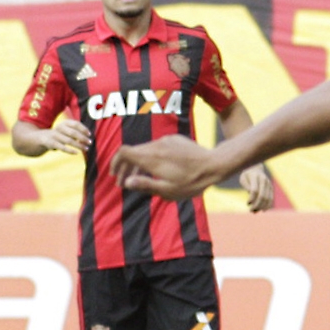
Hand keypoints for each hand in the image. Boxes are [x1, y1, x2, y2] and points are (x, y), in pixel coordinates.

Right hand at [39, 119, 92, 153]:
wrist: (42, 137)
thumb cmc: (60, 134)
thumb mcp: (66, 129)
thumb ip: (76, 131)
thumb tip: (88, 137)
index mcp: (64, 123)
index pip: (76, 124)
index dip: (83, 129)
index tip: (89, 134)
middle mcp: (59, 128)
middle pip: (73, 132)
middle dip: (83, 138)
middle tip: (90, 142)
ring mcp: (55, 135)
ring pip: (69, 141)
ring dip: (79, 145)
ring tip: (86, 148)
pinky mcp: (51, 143)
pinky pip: (62, 147)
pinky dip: (70, 151)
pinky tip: (77, 153)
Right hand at [112, 135, 229, 199]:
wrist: (215, 164)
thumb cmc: (192, 181)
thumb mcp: (168, 190)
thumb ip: (145, 185)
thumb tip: (126, 182)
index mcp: (151, 158)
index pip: (123, 152)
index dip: (115, 163)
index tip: (115, 175)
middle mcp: (156, 145)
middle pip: (132, 152)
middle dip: (125, 167)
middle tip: (123, 182)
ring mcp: (166, 140)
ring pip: (144, 149)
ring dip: (137, 163)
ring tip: (137, 177)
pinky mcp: (174, 139)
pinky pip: (156, 147)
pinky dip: (150, 157)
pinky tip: (155, 169)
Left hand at [241, 164, 274, 211]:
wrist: (255, 169)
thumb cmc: (247, 175)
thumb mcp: (243, 178)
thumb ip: (246, 185)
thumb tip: (250, 193)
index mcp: (256, 177)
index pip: (255, 190)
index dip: (251, 198)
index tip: (247, 203)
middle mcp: (264, 180)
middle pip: (262, 195)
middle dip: (257, 205)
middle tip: (251, 210)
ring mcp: (269, 184)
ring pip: (267, 198)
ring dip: (262, 207)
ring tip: (255, 211)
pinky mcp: (271, 188)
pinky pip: (271, 198)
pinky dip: (268, 205)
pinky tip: (263, 210)